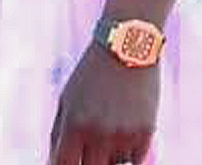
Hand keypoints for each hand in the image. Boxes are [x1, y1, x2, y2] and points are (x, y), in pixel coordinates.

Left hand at [48, 44, 157, 164]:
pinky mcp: (146, 134)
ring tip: (110, 126)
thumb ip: (59, 131)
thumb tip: (54, 159)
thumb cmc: (92, 73)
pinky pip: (136, 160)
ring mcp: (123, 136)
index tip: (67, 163)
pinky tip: (125, 130)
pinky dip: (129, 151)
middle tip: (91, 147)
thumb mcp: (67, 99)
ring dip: (110, 155)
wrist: (127, 48)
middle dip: (87, 162)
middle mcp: (97, 134)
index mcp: (73, 125)